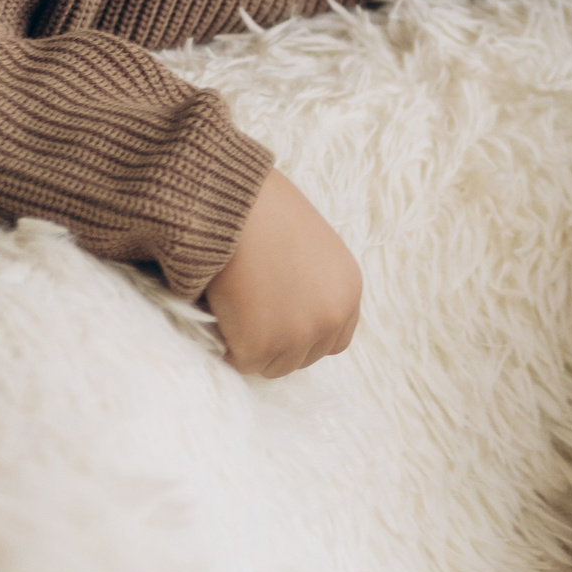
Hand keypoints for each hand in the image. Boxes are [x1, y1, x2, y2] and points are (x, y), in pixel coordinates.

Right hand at [204, 174, 360, 377]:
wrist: (232, 205)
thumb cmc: (265, 214)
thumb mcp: (314, 249)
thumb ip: (316, 286)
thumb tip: (295, 314)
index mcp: (348, 292)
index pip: (335, 341)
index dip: (304, 336)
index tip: (280, 322)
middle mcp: (332, 317)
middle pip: (304, 358)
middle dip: (277, 343)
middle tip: (251, 312)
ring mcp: (298, 335)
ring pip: (273, 366)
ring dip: (252, 346)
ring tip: (238, 308)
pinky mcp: (261, 346)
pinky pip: (242, 363)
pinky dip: (228, 345)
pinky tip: (223, 311)